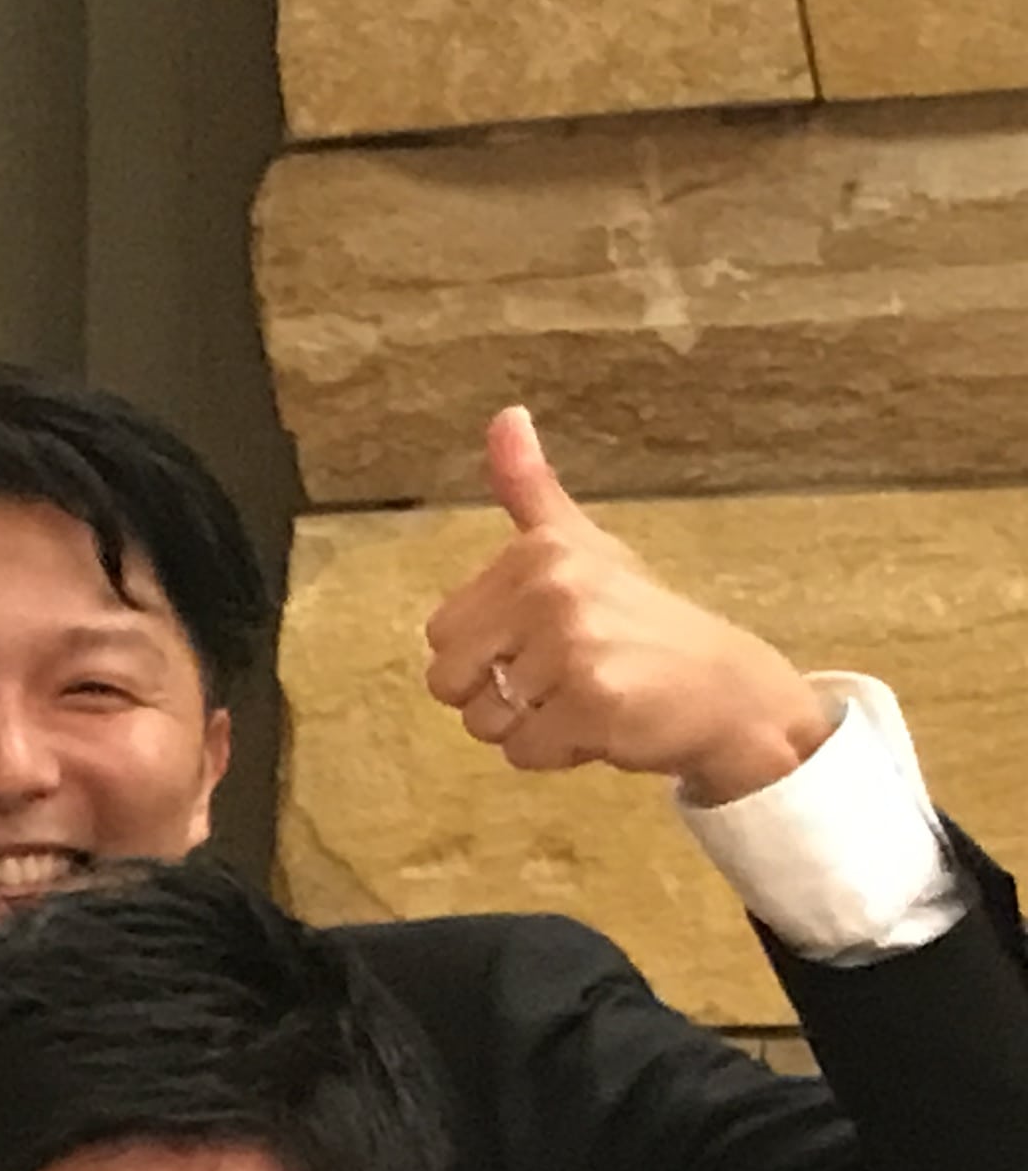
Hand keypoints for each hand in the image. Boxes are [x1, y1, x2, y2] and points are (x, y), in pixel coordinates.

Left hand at [422, 408, 832, 804]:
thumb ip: (530, 489)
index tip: (545, 642)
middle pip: (448, 683)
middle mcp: (552, 588)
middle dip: (496, 698)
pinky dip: (558, 754)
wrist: (729, 690)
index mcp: (538, 551)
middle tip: (564, 679)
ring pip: (485, 723)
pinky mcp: (591, 701)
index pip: (440, 636)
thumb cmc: (642, 622)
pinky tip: (605, 726)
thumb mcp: (582, 545)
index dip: (485, 657)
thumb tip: (504, 415)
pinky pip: (522, 752)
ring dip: (531, 728)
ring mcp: (573, 644)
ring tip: (588, 698)